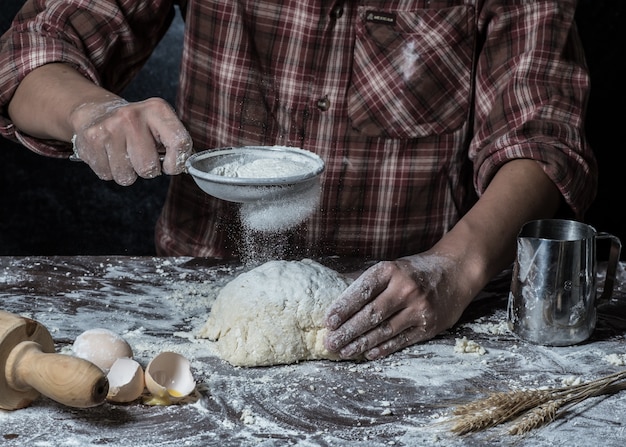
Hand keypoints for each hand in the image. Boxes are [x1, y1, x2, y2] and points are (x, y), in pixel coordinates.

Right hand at [70, 97, 192, 184]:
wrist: (97, 111)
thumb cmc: (137, 126)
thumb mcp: (161, 125)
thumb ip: (177, 144)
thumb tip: (187, 166)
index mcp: (157, 109)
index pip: (179, 143)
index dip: (177, 163)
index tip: (171, 165)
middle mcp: (132, 115)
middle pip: (148, 167)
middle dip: (148, 170)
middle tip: (142, 156)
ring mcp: (110, 127)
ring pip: (127, 176)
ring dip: (128, 173)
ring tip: (125, 155)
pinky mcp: (92, 139)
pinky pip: (107, 175)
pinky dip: (110, 171)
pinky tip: (110, 155)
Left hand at [324, 254, 468, 360]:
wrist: (456, 272)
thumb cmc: (416, 271)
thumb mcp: (392, 267)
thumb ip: (367, 281)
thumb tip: (334, 291)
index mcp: (391, 270)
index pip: (362, 290)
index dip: (343, 307)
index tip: (328, 321)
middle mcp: (405, 288)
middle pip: (371, 314)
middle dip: (347, 331)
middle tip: (330, 342)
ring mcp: (419, 309)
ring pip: (384, 330)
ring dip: (361, 343)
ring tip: (343, 351)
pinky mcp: (429, 326)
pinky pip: (401, 340)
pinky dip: (382, 349)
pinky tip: (367, 354)